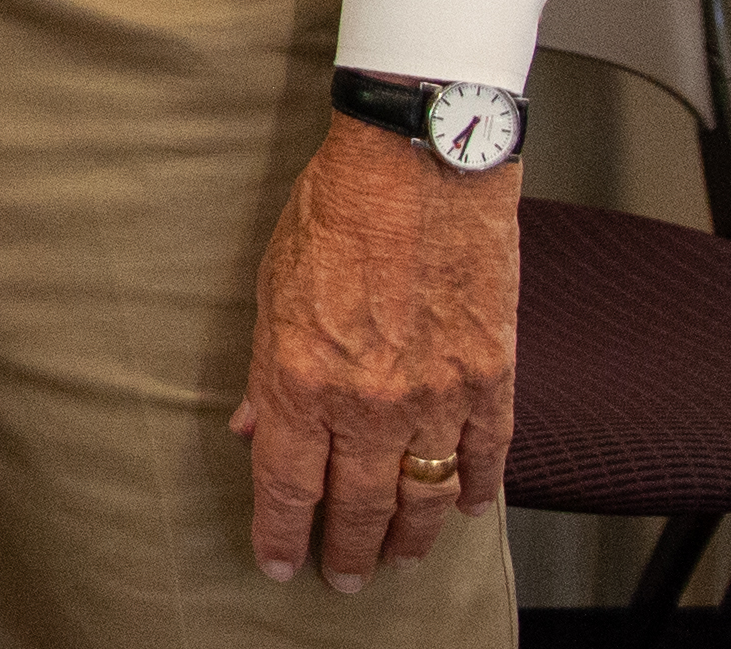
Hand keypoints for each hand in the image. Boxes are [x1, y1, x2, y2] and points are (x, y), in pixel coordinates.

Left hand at [230, 112, 516, 591]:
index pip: (287, 486)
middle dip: (346, 552)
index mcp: (302, 380)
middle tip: (341, 579)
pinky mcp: (492, 380)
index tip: (275, 563)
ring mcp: (437, 399)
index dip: (279, 534)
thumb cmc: (333, 213)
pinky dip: (477, 490)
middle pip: (357, 507)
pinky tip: (467, 509)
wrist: (419, 167)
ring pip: (425, 499)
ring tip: (397, 560)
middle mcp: (370, 404)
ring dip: (410, 539)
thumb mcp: (271, 289)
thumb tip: (254, 428)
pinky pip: (487, 459)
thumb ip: (267, 371)